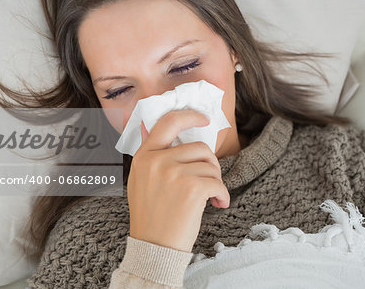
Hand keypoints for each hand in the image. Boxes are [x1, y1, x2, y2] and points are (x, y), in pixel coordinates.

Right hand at [127, 109, 229, 252]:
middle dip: (210, 164)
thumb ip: (155, 158)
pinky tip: (217, 205)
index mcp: (143, 156)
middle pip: (199, 147)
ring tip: (209, 198)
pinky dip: (222, 195)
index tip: (204, 118)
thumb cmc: (152, 217)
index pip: (168, 123)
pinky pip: (218, 183)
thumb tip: (177, 138)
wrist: (153, 248)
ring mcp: (172, 173)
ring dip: (215, 182)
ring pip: (210, 165)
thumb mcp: (142, 181)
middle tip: (209, 181)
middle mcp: (156, 161)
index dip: (189, 116)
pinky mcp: (190, 188)